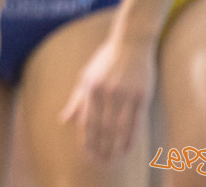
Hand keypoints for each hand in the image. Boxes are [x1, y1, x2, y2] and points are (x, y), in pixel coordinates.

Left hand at [58, 33, 153, 161]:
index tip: (88, 156)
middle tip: (100, 163)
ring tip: (113, 160)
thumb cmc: (106, 60)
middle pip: (102, 128)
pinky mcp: (141, 96)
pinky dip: (130, 138)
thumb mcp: (86, 76)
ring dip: (115, 147)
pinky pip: (136, 122)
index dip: (87, 141)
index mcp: (90, 87)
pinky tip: (127, 148)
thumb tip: (64, 120)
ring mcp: (124, 94)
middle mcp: (106, 92)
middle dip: (100, 148)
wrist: (131, 43)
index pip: (87, 121)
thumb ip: (77, 100)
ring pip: (119, 128)